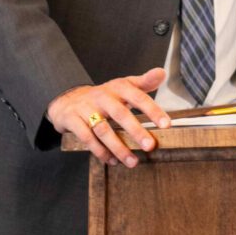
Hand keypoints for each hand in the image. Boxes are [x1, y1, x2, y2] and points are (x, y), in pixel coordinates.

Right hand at [46, 67, 169, 167]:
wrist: (69, 99)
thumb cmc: (105, 96)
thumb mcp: (123, 86)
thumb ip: (144, 82)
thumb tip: (162, 72)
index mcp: (118, 87)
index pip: (138, 97)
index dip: (152, 110)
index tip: (166, 125)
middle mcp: (102, 96)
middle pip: (120, 114)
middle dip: (136, 131)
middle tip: (150, 146)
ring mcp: (86, 108)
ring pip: (103, 129)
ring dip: (119, 147)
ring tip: (133, 162)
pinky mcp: (73, 120)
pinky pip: (87, 138)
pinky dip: (100, 151)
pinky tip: (113, 161)